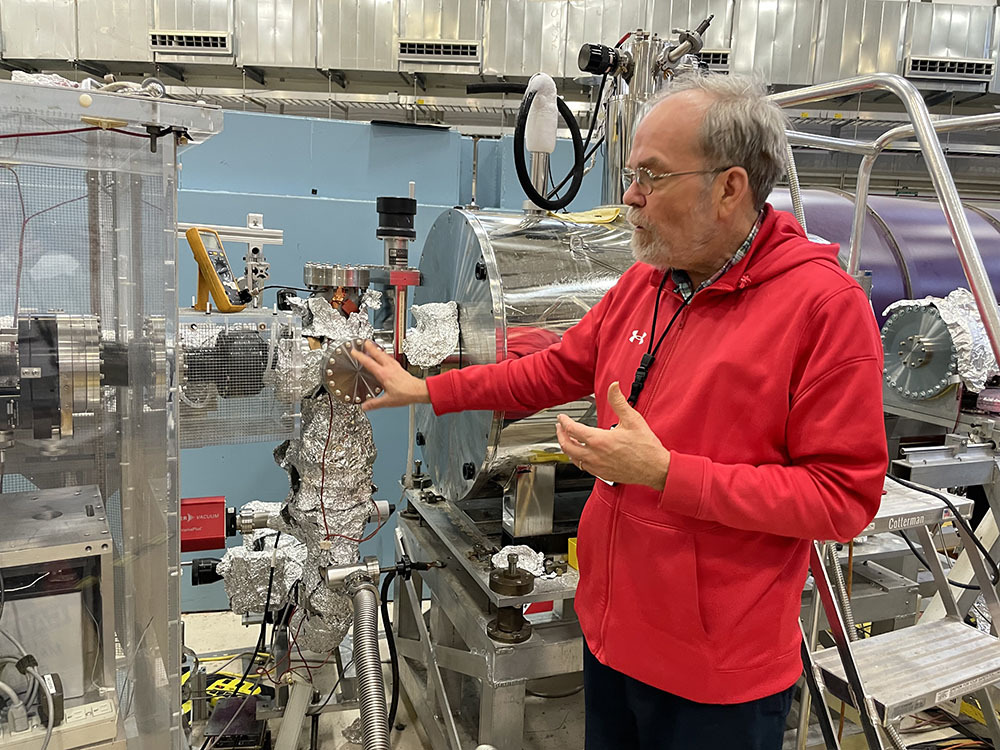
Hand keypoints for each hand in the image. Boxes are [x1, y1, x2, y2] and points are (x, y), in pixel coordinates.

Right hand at [350, 340, 430, 411]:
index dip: (360, 356)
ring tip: (374, 347)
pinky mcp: (400, 369)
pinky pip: (391, 359)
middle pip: (378, 354)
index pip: (369, 363)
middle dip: (370, 348)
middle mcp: (390, 368)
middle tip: (365, 342)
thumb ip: (375, 403)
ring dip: (378, 350)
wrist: (419, 391)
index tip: (354, 352)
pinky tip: (386, 357)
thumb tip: (364, 406)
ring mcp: (395, 367)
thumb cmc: (406, 394)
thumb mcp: (387, 401)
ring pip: (385, 355)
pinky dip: (386, 355)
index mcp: (384, 374)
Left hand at [555, 382, 669, 489]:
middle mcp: (594, 455)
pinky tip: (580, 455)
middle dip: (560, 435)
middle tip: (559, 428)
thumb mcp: (632, 419)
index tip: (562, 417)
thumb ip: (619, 401)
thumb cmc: (646, 448)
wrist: (655, 469)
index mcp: (599, 440)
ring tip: (567, 440)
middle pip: (567, 446)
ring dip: (567, 448)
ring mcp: (597, 466)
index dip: (564, 421)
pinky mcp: (601, 474)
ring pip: (573, 458)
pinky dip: (577, 459)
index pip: (572, 429)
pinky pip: (582, 467)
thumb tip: (613, 386)